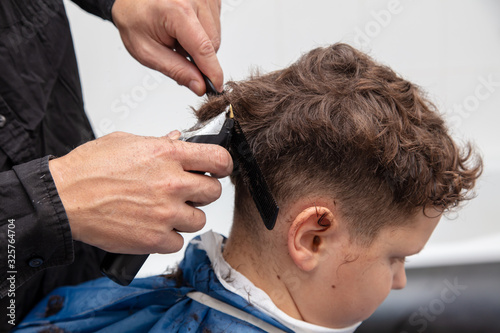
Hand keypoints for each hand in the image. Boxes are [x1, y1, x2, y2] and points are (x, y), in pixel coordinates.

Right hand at [49, 131, 232, 253]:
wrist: (63, 198)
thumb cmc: (89, 169)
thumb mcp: (126, 142)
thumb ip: (160, 143)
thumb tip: (179, 139)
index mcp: (167, 154)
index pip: (219, 158)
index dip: (223, 165)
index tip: (218, 169)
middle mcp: (172, 183)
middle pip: (214, 192)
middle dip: (202, 192)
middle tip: (185, 192)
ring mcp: (166, 213)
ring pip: (199, 219)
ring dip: (185, 216)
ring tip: (163, 211)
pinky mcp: (155, 239)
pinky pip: (179, 241)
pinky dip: (168, 237)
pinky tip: (153, 227)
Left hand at [111, 0, 222, 95]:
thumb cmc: (134, 18)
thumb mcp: (147, 50)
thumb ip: (176, 70)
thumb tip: (199, 85)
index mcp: (177, 11)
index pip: (203, 48)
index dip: (212, 72)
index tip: (217, 87)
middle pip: (212, 44)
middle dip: (199, 57)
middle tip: (177, 51)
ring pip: (215, 36)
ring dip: (200, 44)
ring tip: (178, 36)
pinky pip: (215, 25)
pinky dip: (202, 32)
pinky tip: (186, 28)